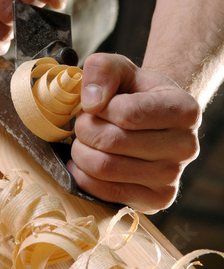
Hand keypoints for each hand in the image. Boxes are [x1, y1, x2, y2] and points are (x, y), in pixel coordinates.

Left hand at [67, 53, 200, 213]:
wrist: (148, 119)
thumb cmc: (133, 91)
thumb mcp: (119, 68)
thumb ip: (102, 69)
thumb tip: (91, 103)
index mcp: (185, 110)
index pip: (127, 113)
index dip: (100, 107)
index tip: (97, 103)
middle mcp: (186, 146)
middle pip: (112, 141)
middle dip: (84, 128)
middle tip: (83, 122)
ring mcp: (173, 177)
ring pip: (105, 168)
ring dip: (81, 151)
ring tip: (85, 140)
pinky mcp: (156, 200)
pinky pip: (106, 193)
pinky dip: (84, 176)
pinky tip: (86, 161)